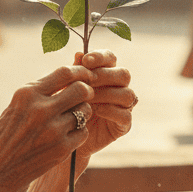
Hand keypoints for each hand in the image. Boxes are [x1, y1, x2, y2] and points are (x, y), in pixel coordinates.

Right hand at [0, 64, 94, 191]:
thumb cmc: (2, 137)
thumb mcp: (15, 107)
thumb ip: (38, 94)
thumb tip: (65, 79)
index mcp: (26, 94)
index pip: (64, 73)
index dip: (79, 72)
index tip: (85, 75)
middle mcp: (41, 109)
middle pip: (81, 89)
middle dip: (86, 91)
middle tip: (85, 97)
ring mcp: (53, 130)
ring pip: (85, 111)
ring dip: (83, 113)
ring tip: (73, 118)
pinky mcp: (61, 149)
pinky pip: (83, 132)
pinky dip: (79, 133)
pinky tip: (67, 136)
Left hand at [73, 50, 134, 164]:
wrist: (65, 137)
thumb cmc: (66, 107)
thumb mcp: (67, 89)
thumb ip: (75, 73)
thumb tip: (79, 54)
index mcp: (106, 73)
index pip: (110, 58)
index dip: (100, 57)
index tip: (86, 60)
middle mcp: (118, 87)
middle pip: (124, 74)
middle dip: (104, 76)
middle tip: (87, 81)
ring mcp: (124, 106)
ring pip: (127, 94)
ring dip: (107, 94)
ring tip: (88, 97)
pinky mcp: (124, 125)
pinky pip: (125, 115)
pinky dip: (111, 110)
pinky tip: (95, 110)